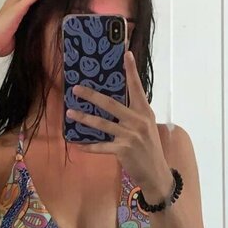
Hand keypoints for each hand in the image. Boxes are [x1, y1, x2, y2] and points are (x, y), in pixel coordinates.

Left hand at [66, 50, 172, 198]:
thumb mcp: (147, 126)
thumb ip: (134, 114)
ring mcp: (130, 135)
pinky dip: (87, 146)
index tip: (126, 54)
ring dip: (83, 118)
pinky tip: (76, 143)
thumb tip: (114, 102)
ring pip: (102, 124)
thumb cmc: (149, 148)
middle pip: (111, 104)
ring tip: (69, 113)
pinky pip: (100, 146)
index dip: (131, 71)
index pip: (137, 88)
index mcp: (145, 112)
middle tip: (76, 89)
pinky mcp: (123, 150)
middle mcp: (138, 121)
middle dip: (91, 95)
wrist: (157, 173)